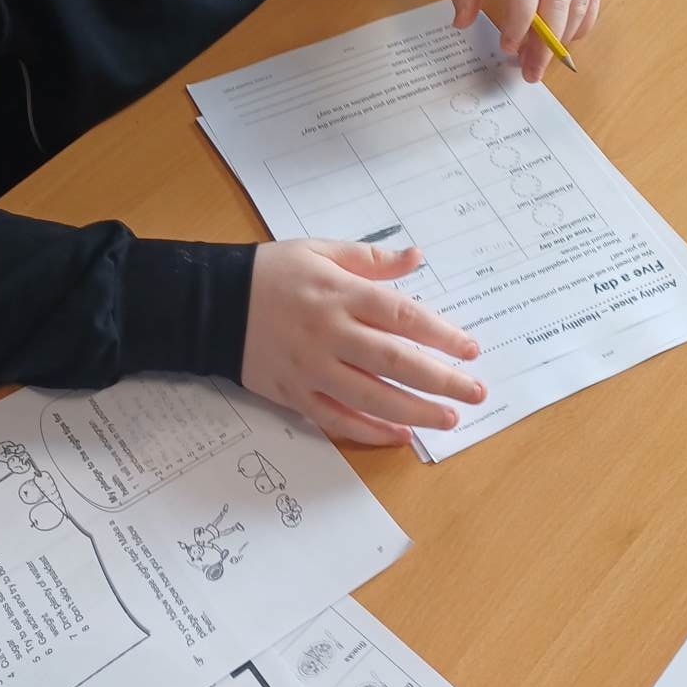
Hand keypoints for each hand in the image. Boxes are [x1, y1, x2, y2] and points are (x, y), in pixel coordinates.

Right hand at [241, 239, 485, 446]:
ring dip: (415, 412)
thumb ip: (371, 259)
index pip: (403, 316)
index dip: (441, 334)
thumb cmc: (271, 273)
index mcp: (340, 294)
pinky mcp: (294, 394)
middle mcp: (329, 334)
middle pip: (395, 362)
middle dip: (441, 380)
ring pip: (371, 397)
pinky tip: (400, 437)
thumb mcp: (320, 250)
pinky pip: (337, 419)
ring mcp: (311, 369)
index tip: (471, 349)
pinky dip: (370, 432)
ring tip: (449, 419)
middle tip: (475, 392)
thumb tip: (417, 257)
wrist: (210, 304)